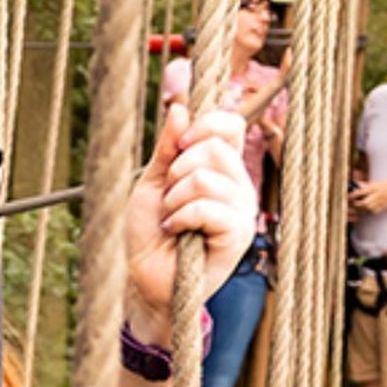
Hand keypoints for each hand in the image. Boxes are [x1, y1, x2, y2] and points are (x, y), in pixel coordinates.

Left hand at [122, 104, 259, 345]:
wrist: (144, 278)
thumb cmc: (150, 232)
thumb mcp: (153, 181)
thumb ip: (168, 148)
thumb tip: (179, 108)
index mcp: (223, 168)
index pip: (231, 125)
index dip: (204, 126)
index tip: (178, 147)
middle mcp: (239, 186)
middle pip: (215, 147)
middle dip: (178, 170)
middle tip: (169, 198)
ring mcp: (242, 211)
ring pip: (206, 178)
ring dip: (175, 199)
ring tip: (172, 219)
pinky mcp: (238, 236)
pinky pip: (208, 207)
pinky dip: (182, 217)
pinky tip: (177, 232)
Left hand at [348, 177, 386, 215]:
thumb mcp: (377, 182)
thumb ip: (367, 185)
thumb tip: (356, 185)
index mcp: (375, 187)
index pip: (361, 192)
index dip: (353, 195)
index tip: (349, 196)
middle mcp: (377, 195)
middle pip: (363, 203)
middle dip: (356, 204)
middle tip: (352, 203)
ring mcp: (381, 202)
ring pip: (367, 209)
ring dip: (361, 208)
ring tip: (359, 206)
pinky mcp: (383, 207)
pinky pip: (373, 211)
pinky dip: (368, 211)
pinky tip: (367, 208)